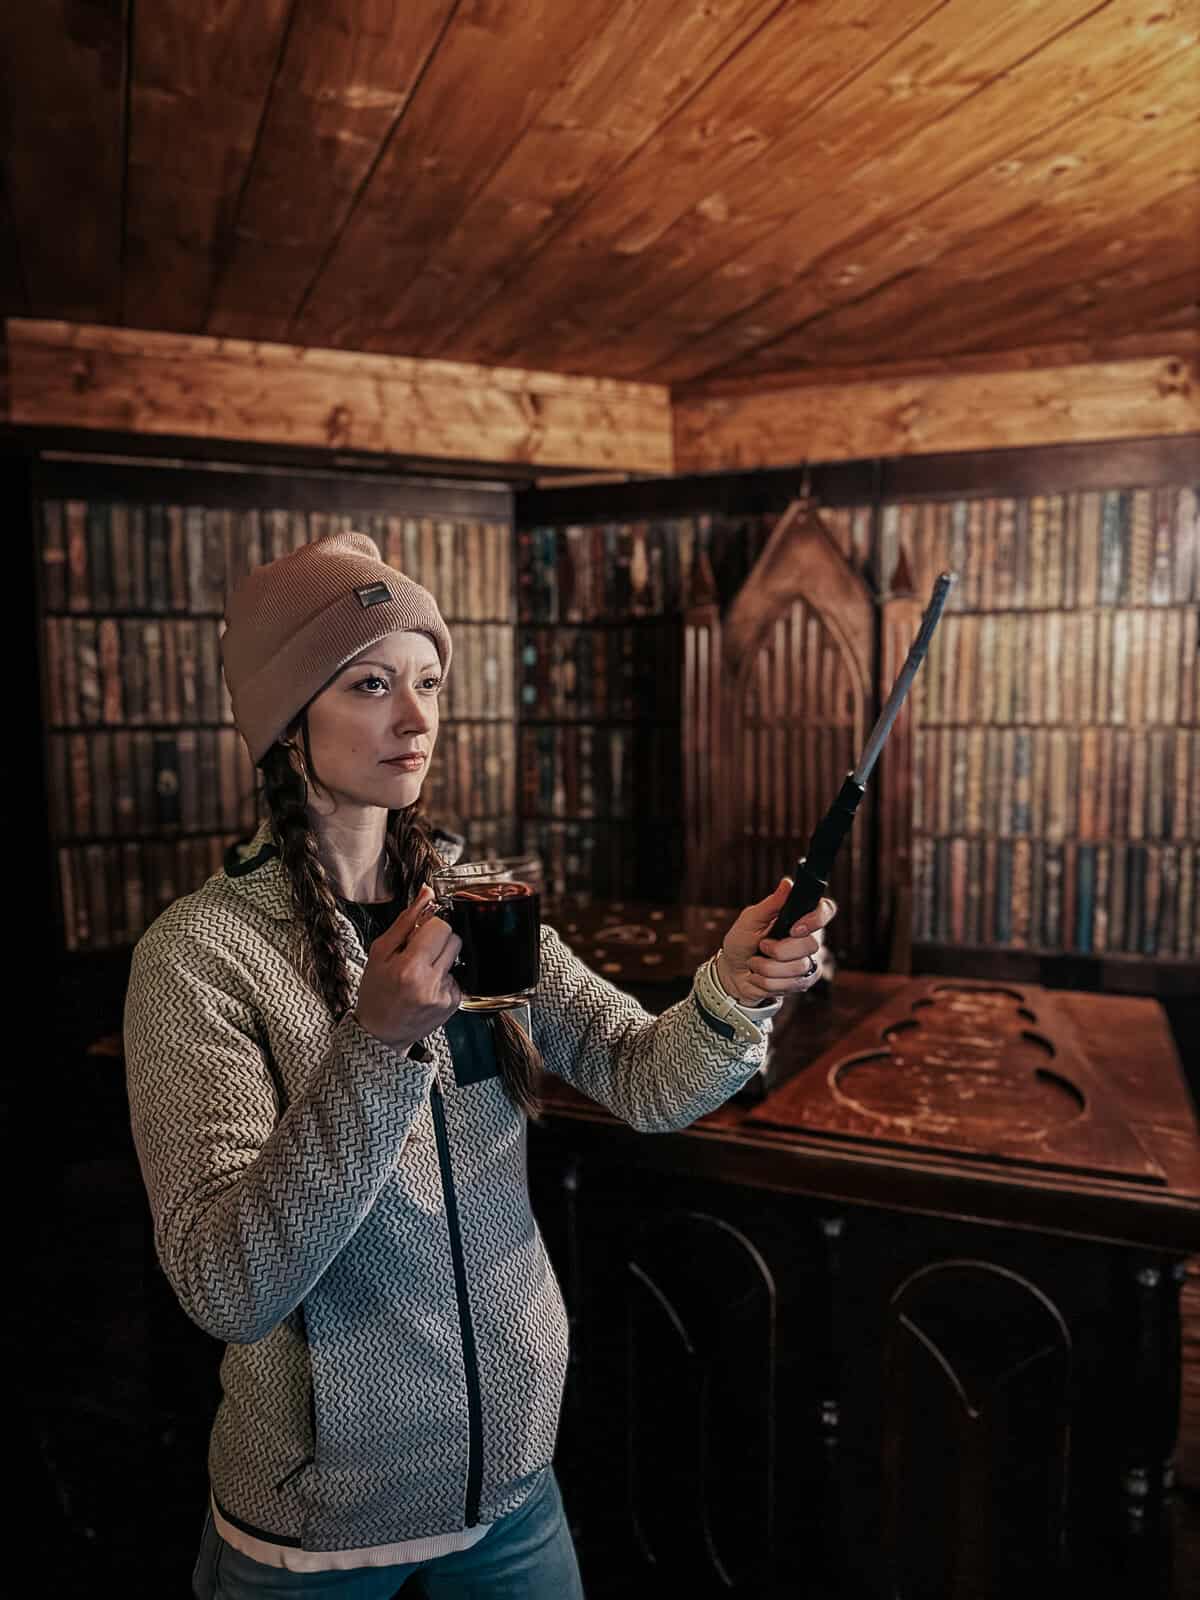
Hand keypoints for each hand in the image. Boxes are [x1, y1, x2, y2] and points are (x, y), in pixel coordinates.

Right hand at [354, 885, 461, 1051]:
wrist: (380, 1033)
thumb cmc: (375, 993)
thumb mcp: (379, 952)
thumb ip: (405, 921)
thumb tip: (426, 893)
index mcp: (409, 968)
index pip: (440, 926)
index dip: (429, 925)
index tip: (417, 933)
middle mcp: (431, 983)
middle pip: (454, 938)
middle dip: (438, 939)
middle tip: (418, 952)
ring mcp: (445, 995)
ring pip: (458, 956)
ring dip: (442, 958)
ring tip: (421, 971)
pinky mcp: (454, 1003)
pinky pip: (458, 975)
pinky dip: (444, 976)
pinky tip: (427, 985)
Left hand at [715, 877, 836, 1004]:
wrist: (732, 973)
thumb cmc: (741, 942)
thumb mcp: (750, 920)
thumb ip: (771, 904)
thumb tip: (788, 883)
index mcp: (799, 916)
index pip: (826, 910)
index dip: (817, 919)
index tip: (794, 929)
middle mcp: (809, 937)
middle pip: (811, 944)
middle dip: (779, 950)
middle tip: (762, 946)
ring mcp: (809, 961)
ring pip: (799, 967)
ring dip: (768, 967)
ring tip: (756, 963)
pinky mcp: (804, 981)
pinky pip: (792, 984)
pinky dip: (769, 982)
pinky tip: (760, 977)